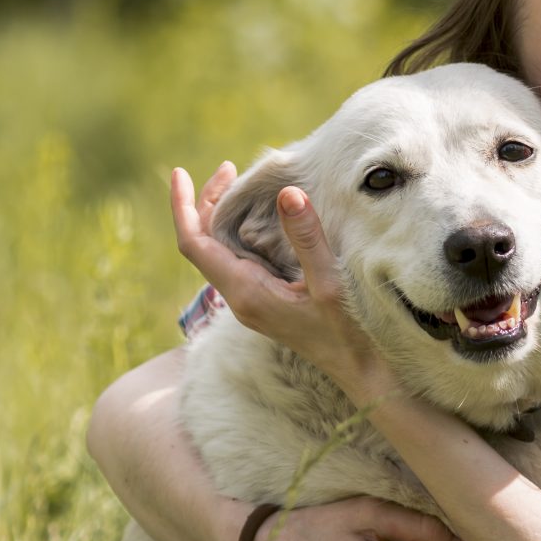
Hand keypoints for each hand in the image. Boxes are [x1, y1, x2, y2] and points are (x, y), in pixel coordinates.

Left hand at [170, 164, 388, 398]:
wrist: (359, 372)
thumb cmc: (347, 333)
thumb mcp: (330, 282)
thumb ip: (306, 238)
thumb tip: (287, 193)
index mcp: (245, 292)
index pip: (194, 243)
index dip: (182, 206)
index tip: (180, 173)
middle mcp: (239, 298)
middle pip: (202, 244)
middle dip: (207, 203)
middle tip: (230, 168)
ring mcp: (250, 302)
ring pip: (218, 253)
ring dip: (222, 217)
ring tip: (240, 184)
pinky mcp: (263, 302)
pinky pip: (237, 261)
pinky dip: (239, 233)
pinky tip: (260, 219)